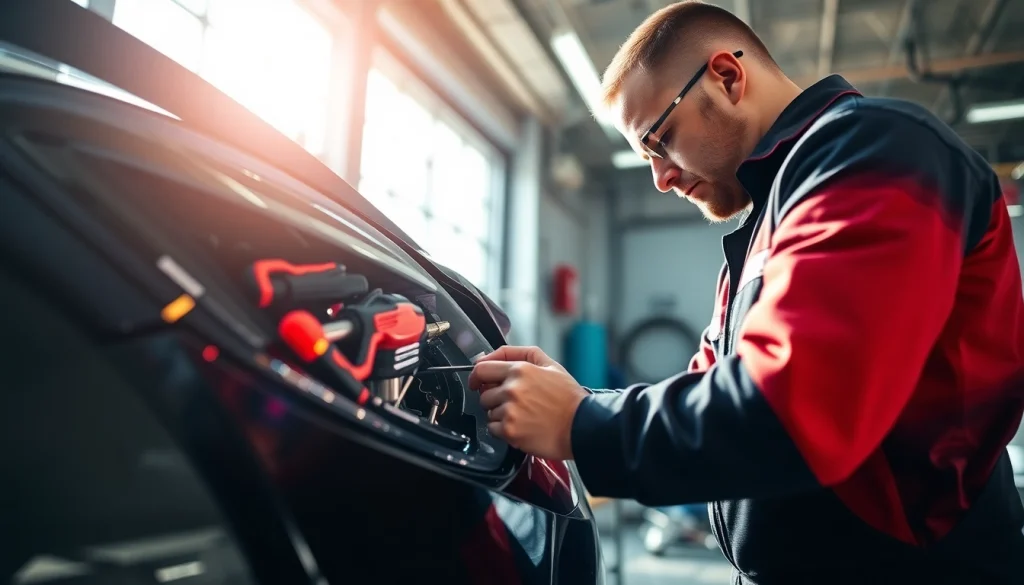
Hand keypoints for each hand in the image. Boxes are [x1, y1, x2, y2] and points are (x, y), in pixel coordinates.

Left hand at [468, 346, 588, 460]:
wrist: (582, 426)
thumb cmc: (568, 398)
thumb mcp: (549, 364)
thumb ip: (518, 354)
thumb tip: (488, 356)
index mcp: (520, 370)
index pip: (481, 369)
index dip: (476, 376)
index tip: (477, 382)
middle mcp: (512, 390)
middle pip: (483, 394)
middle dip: (494, 398)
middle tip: (515, 403)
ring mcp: (510, 411)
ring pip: (489, 412)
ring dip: (500, 415)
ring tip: (524, 415)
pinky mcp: (510, 431)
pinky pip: (493, 429)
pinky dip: (503, 430)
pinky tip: (522, 426)